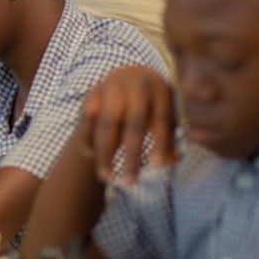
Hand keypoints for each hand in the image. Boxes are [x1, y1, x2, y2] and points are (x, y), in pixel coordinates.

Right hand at [80, 65, 175, 185]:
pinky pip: (88, 121)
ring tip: (106, 177)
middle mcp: (136, 85)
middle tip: (129, 183)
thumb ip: (169, 139)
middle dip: (132, 155)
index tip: (157, 167)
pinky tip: (91, 157)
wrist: (129, 75)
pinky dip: (88, 140)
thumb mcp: (167, 115)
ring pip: (107, 124)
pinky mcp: (93, 92)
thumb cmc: (153, 105)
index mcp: (160, 90)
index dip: (160, 144)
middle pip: (134, 124)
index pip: (162, 121)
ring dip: (105, 153)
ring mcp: (112, 87)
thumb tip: (171, 162)